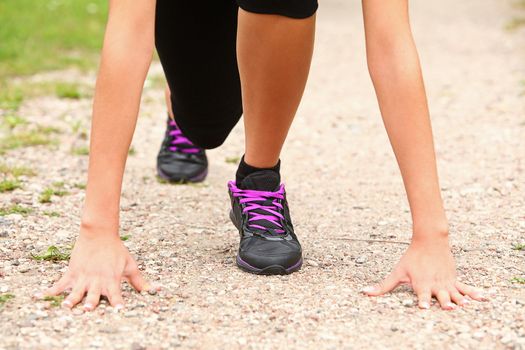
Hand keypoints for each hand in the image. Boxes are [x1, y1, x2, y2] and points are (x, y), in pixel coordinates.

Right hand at [41, 227, 147, 310]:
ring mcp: (83, 277)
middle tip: (88, 309)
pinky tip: (40, 296)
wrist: (99, 234)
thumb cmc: (117, 251)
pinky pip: (59, 284)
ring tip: (67, 306)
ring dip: (72, 299)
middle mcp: (97, 280)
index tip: (118, 310)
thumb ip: (139, 281)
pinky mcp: (72, 272)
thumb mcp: (130, 265)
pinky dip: (50, 291)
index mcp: (111, 280)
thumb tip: (155, 290)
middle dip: (91, 303)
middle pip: (94, 295)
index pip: (115, 295)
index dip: (117, 303)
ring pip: (76, 291)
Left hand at [362, 236, 486, 309]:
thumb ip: (383, 286)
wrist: (429, 241)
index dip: (421, 301)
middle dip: (444, 302)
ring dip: (460, 300)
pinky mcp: (454, 279)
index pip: (420, 295)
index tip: (422, 307)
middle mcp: (434, 284)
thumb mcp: (397, 272)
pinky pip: (466, 288)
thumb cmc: (411, 258)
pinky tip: (485, 298)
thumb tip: (364, 293)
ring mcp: (446, 282)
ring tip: (464, 306)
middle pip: (440, 296)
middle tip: (448, 307)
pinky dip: (475, 294)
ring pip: (455, 293)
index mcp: (421, 283)